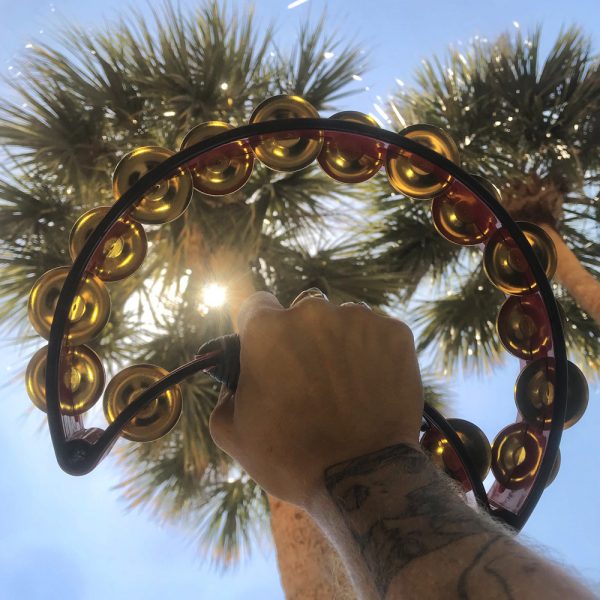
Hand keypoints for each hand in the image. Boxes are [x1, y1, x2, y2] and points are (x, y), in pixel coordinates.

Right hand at [209, 291, 423, 506]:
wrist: (362, 477)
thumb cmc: (290, 457)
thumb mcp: (231, 430)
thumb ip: (226, 389)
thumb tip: (237, 374)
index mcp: (268, 329)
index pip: (257, 305)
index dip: (260, 328)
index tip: (269, 350)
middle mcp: (313, 312)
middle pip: (303, 312)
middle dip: (302, 338)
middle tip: (310, 378)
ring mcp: (358, 320)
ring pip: (342, 320)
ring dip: (340, 342)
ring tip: (345, 386)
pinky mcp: (395, 333)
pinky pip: (377, 333)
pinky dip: (374, 352)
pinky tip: (372, 385)